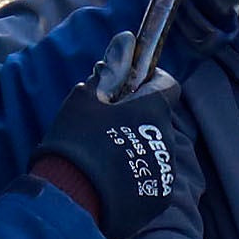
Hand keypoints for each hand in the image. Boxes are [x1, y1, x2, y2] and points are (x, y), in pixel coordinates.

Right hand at [32, 68, 199, 238]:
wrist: (70, 198)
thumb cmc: (76, 141)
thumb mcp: (86, 98)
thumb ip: (111, 70)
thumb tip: (126, 39)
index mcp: (152, 110)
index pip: (168, 85)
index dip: (151, 82)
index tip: (130, 87)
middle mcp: (167, 138)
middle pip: (158, 120)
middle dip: (139, 119)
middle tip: (107, 127)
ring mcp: (165, 170)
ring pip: (156, 150)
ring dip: (139, 148)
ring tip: (106, 159)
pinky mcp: (160, 197)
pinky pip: (152, 179)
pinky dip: (137, 177)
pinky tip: (112, 182)